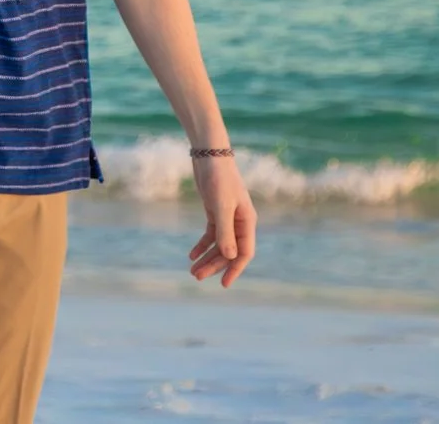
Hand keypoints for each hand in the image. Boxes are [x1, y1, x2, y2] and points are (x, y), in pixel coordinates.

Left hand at [187, 153, 255, 286]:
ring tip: (192, 270)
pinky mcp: (215, 212)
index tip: (223, 283)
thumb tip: (230, 256)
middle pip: (229, 251)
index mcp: (247, 222)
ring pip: (219, 245)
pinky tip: (192, 254)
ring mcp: (227, 218)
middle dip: (214, 265)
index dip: (234, 269)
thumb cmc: (219, 178)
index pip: (244, 253)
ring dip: (207, 257)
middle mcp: (239, 222)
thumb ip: (225, 231)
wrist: (209, 155)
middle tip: (196, 276)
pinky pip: (211, 234)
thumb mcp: (221, 205)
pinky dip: (202, 245)